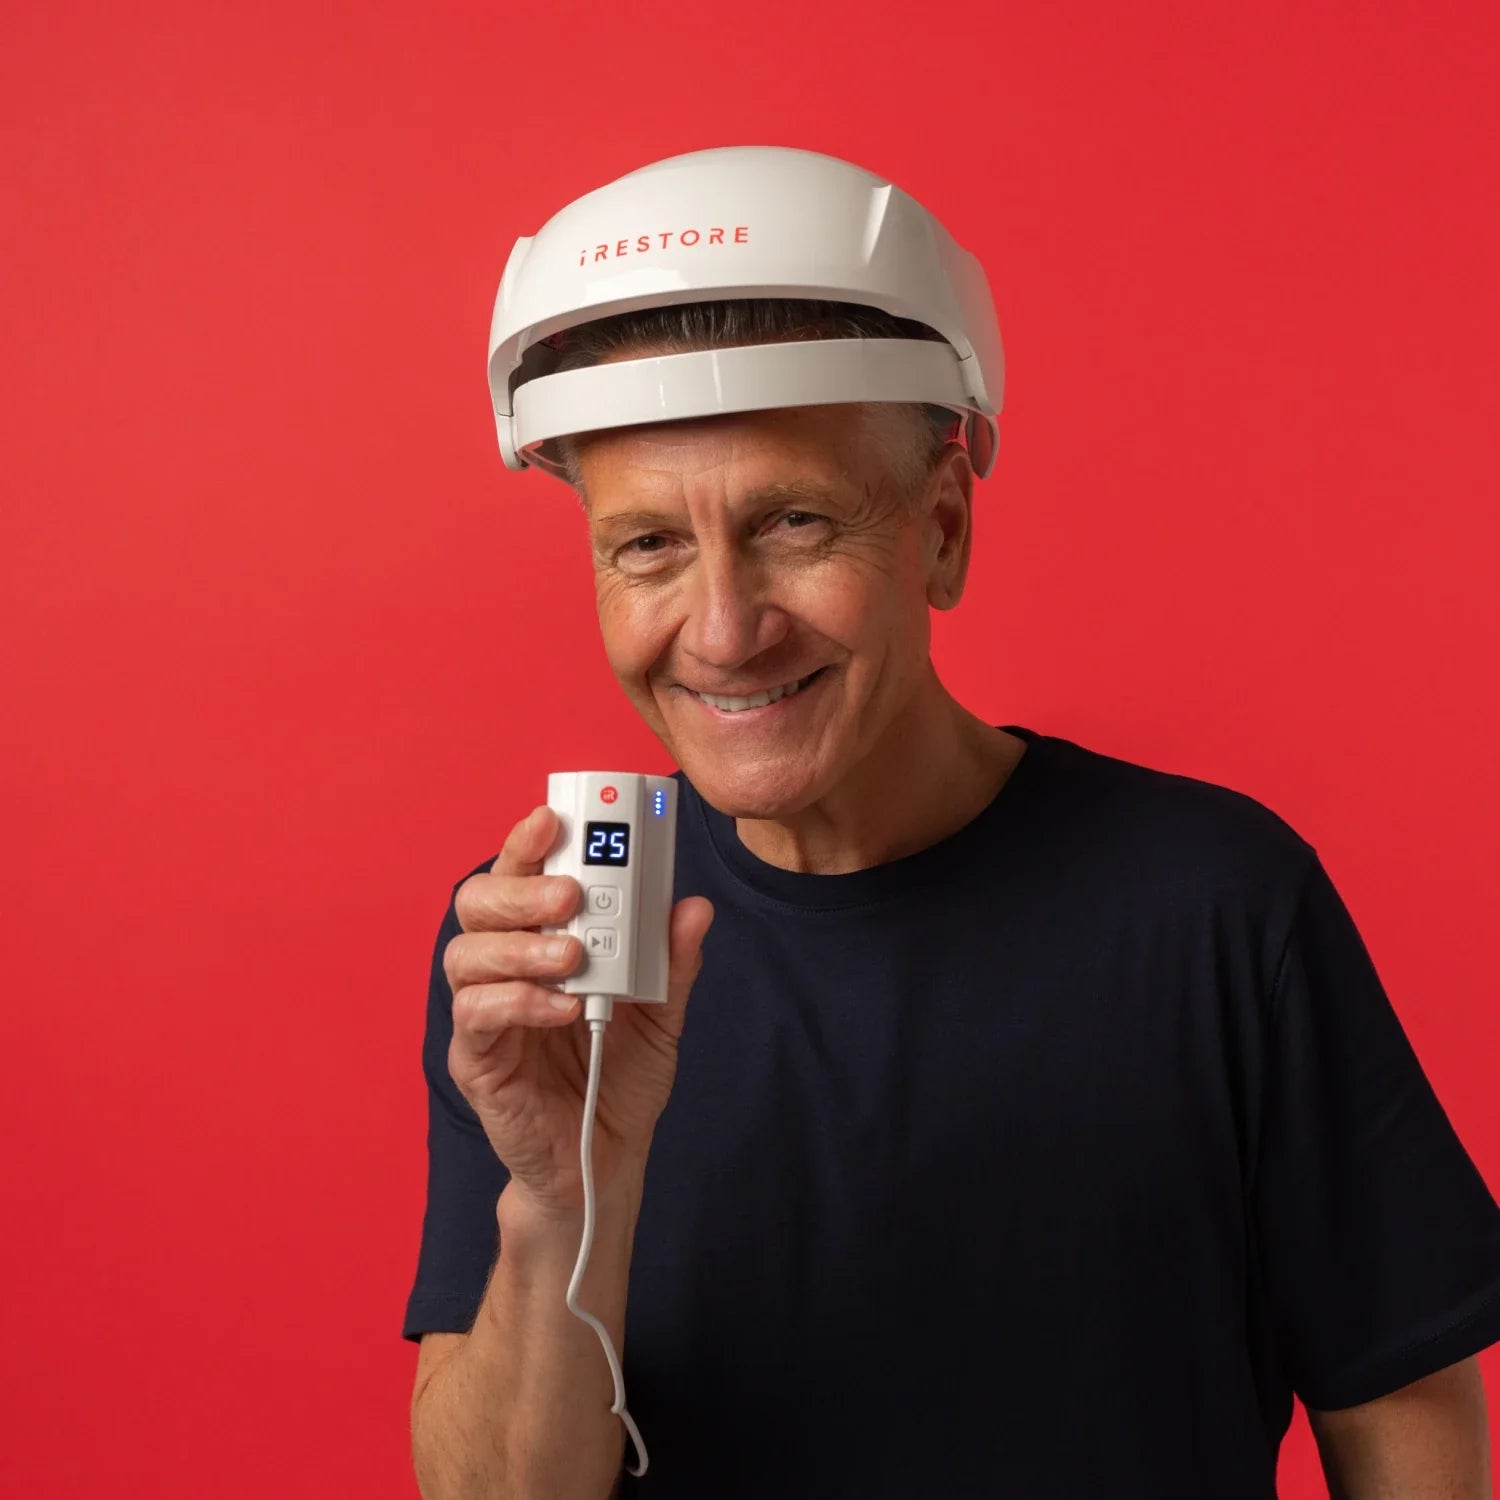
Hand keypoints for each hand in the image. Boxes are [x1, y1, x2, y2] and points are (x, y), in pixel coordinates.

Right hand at [444, 803, 713, 1218]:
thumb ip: (672, 962)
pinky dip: (518, 1002)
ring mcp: (483, 1013)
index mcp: (539, 941)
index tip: (554, 818)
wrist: (606, 1157)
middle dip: (521, 889)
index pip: (519, 876)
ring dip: (520, 945)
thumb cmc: (620, 1074)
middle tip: (570, 894)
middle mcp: (502, 967)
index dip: (527, 842)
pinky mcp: (477, 1060)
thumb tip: (693, 907)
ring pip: (465, 954)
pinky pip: (475, 1016)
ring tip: (572, 957)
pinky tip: (561, 1007)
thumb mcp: (662, 1012)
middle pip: (477, 903)